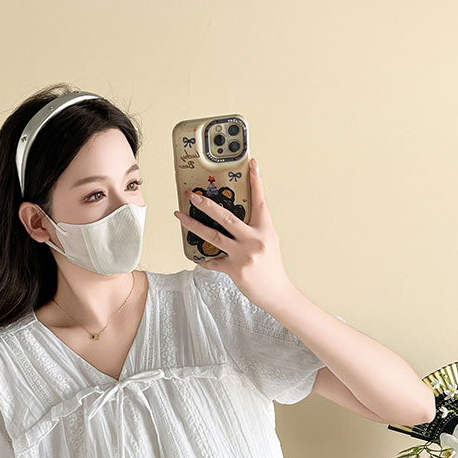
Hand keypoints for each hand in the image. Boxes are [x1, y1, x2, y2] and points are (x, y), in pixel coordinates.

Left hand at [174, 157, 293, 312]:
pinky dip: (203, 258)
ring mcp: (244, 255)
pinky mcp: (235, 270)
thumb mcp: (269, 242)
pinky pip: (213, 261)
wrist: (277, 293)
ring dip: (193, 225)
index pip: (260, 201)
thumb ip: (254, 229)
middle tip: (192, 195)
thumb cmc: (272, 267)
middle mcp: (254, 240)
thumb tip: (234, 218)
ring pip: (213, 236)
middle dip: (206, 204)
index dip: (256, 182)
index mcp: (265, 230)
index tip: (251, 164)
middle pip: (226, 216)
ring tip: (180, 216)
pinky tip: (196, 254)